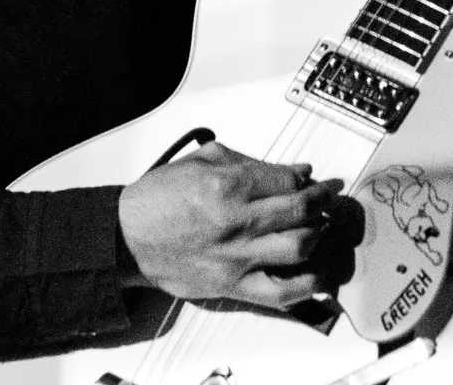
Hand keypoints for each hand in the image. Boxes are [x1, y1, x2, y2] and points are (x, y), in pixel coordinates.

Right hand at [117, 141, 350, 308]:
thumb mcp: (199, 160)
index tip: (311, 178)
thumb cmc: (158, 199)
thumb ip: (248, 162)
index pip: (287, 179)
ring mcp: (236, 256)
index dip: (306, 177)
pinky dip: (307, 285)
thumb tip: (291, 169)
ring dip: (319, 235)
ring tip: (320, 227)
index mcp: (226, 185)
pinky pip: (281, 291)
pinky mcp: (232, 285)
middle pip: (300, 210)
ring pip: (300, 246)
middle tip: (326, 197)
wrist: (127, 237)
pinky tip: (315, 273)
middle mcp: (235, 221)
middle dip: (321, 200)